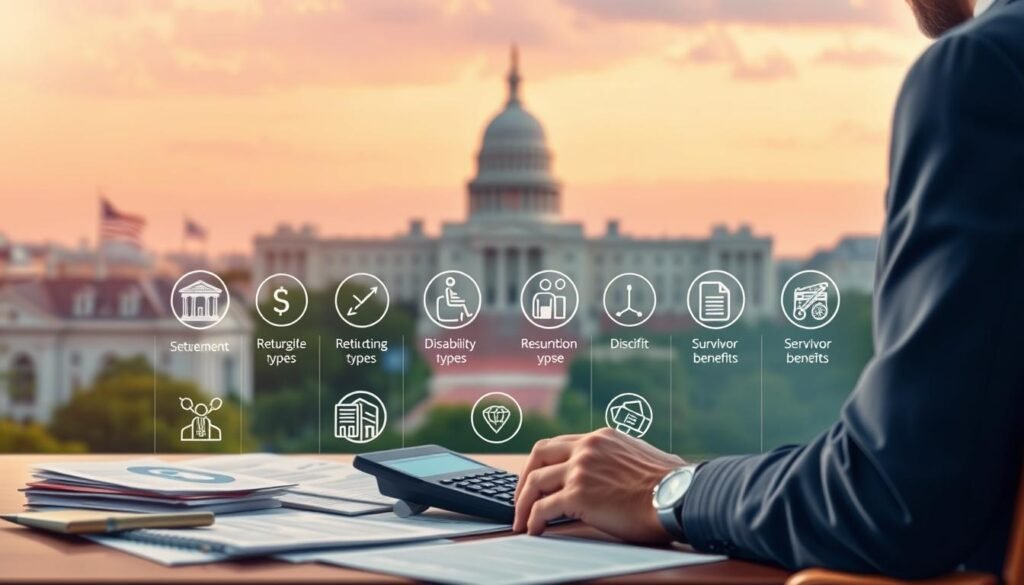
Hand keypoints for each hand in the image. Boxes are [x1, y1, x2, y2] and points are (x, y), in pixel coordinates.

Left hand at [513, 428, 686, 543]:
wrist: (679, 496)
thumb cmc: (671, 485)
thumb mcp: (642, 457)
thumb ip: (621, 460)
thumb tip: (622, 475)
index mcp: (601, 438)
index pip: (560, 444)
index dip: (543, 462)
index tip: (537, 478)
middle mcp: (587, 448)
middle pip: (538, 455)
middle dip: (524, 477)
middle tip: (520, 497)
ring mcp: (580, 469)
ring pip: (534, 481)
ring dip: (522, 503)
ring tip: (521, 520)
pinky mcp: (578, 494)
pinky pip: (543, 508)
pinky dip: (533, 520)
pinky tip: (534, 530)